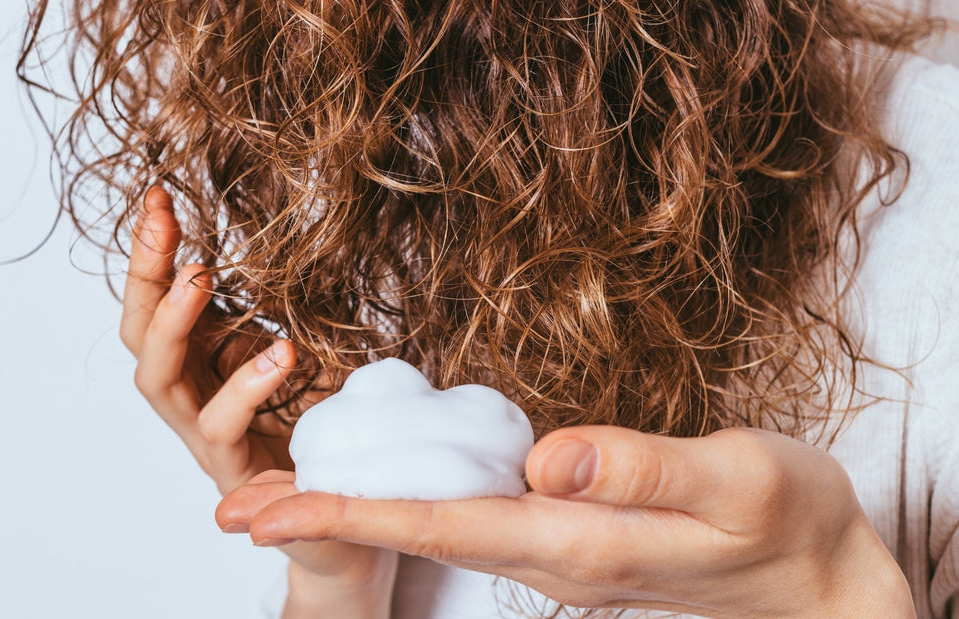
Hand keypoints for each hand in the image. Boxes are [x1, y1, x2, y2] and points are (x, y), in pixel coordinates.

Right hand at [120, 186, 295, 495]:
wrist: (345, 513)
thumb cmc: (321, 425)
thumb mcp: (304, 352)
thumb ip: (283, 311)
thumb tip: (293, 243)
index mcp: (202, 359)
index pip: (158, 300)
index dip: (153, 251)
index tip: (160, 196)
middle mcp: (191, 394)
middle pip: (140, 332)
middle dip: (145, 274)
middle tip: (161, 223)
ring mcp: (204, 435)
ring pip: (158, 381)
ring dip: (171, 324)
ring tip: (199, 277)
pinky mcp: (233, 472)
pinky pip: (221, 427)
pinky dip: (245, 387)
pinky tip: (281, 352)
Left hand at [230, 426, 914, 617]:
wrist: (818, 576)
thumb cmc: (788, 526)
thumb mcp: (738, 484)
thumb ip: (644, 470)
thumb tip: (547, 458)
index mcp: (576, 540)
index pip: (438, 523)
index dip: (346, 514)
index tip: (267, 509)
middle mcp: (551, 553)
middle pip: (415, 534)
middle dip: (322, 520)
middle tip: (234, 509)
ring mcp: (559, 551)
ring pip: (436, 529)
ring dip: (357, 512)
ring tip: (283, 495)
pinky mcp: (573, 538)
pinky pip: (472, 519)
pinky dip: (412, 504)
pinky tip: (388, 489)